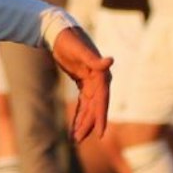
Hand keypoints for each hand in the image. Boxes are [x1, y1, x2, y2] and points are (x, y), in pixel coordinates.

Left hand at [51, 28, 113, 142]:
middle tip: (78, 140)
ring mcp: (92, 83)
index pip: (102, 101)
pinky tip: (74, 127)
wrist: (61, 33)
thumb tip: (110, 61)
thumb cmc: (70, 40)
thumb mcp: (80, 50)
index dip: (101, 117)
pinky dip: (79, 114)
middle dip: (88, 125)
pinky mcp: (84, 83)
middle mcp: (99, 81)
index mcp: (101, 76)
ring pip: (89, 108)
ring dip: (83, 123)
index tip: (100, 134)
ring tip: (75, 139)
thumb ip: (94, 58)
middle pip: (95, 108)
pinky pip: (83, 103)